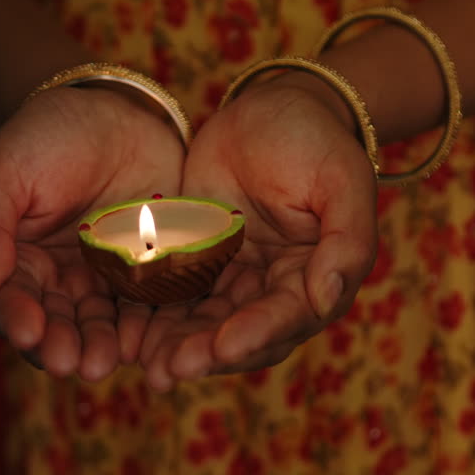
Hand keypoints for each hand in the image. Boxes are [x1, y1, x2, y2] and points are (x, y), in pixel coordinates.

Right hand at [0, 87, 184, 379]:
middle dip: (63, 345)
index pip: (8, 302)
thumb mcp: (4, 172)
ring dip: (102, 346)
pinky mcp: (153, 272)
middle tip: (71, 363)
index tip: (29, 333)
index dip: (16, 319)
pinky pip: (150, 305)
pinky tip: (148, 342)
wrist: (119, 110)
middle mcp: (60, 280)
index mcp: (15, 261)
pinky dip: (147, 326)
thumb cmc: (48, 136)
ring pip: (103, 324)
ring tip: (106, 362)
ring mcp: (108, 279)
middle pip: (57, 324)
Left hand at [139, 79, 377, 389]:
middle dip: (207, 353)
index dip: (257, 333)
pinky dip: (151, 317)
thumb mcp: (344, 181)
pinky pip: (172, 295)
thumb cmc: (318, 141)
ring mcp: (234, 277)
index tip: (225, 346)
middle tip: (170, 369)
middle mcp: (275, 289)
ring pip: (203, 323)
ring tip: (144, 365)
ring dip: (175, 346)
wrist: (274, 105)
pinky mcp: (196, 260)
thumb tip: (327, 299)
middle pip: (241, 332)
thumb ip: (348, 241)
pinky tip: (125, 334)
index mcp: (317, 277)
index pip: (289, 316)